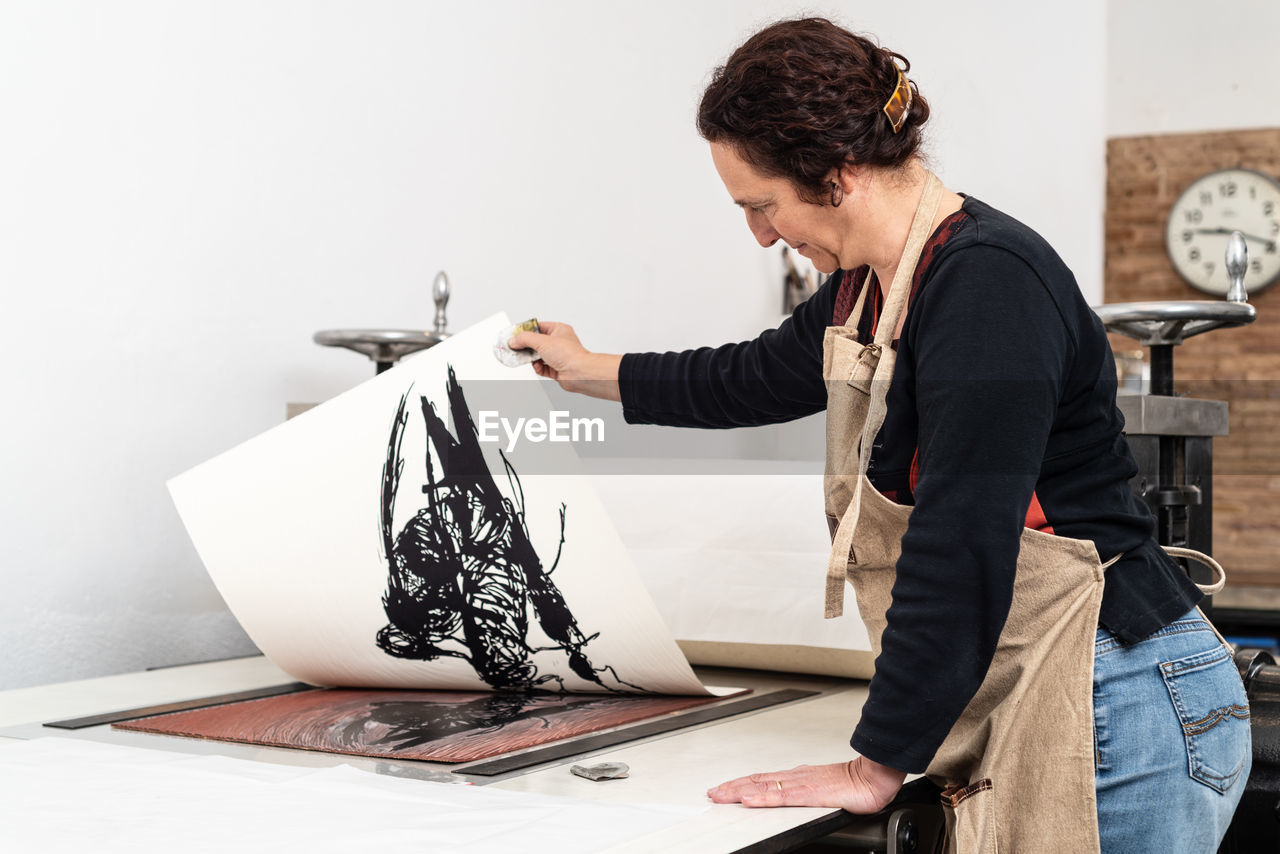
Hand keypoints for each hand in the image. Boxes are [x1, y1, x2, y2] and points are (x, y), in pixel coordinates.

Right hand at [508, 321, 621, 401]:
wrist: (579, 373)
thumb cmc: (570, 354)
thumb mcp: (542, 341)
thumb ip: (525, 339)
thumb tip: (515, 340)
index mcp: (559, 330)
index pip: (538, 326)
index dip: (526, 330)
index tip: (516, 333)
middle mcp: (559, 342)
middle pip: (537, 342)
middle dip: (527, 347)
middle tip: (518, 348)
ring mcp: (558, 356)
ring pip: (538, 355)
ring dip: (532, 359)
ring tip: (529, 359)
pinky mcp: (556, 369)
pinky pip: (542, 367)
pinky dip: (538, 368)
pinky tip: (539, 367)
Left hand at [706, 756, 905, 812]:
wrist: (873, 778)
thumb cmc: (853, 784)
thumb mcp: (823, 790)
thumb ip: (807, 792)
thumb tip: (794, 797)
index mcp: (797, 777)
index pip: (762, 780)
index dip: (741, 784)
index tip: (723, 789)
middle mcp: (794, 777)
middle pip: (756, 781)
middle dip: (732, 788)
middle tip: (712, 793)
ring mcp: (800, 784)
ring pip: (762, 787)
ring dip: (739, 791)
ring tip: (721, 796)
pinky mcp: (809, 794)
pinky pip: (781, 797)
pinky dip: (762, 797)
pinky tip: (749, 800)